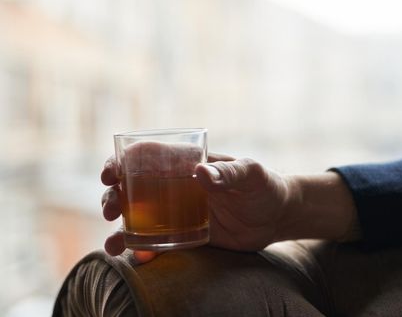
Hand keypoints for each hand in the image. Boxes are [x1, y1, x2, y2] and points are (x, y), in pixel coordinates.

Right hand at [101, 147, 292, 262]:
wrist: (277, 216)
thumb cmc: (265, 185)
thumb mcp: (251, 174)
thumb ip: (229, 173)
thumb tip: (200, 172)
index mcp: (188, 163)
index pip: (148, 156)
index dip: (122, 161)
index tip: (110, 173)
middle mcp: (177, 186)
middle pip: (134, 188)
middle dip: (113, 196)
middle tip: (110, 209)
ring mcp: (179, 212)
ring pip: (140, 217)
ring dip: (120, 229)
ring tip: (113, 245)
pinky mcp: (186, 235)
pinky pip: (159, 242)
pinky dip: (143, 250)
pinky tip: (137, 259)